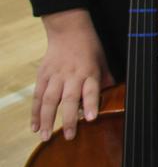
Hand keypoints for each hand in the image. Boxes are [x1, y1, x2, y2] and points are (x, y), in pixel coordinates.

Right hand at [32, 9, 113, 141]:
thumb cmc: (90, 47)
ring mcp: (55, 76)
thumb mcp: (103, 61)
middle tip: (69, 136)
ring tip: (45, 136)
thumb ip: (105, 80)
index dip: (91, 104)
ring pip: (50, 100)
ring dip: (47, 120)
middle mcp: (72, 75)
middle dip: (69, 119)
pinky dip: (35, 113)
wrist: (69, 30)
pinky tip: (34, 127)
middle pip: (69, 99)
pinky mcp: (43, 76)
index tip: (91, 119)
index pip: (90, 90)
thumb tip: (113, 97)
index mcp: (89, 72)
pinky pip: (37, 97)